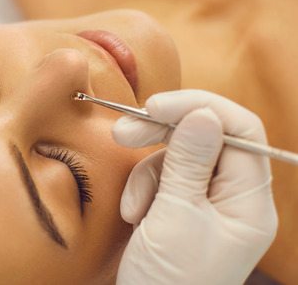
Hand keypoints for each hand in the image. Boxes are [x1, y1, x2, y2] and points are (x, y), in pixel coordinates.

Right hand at [112, 90, 277, 284]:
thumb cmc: (169, 282)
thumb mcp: (175, 217)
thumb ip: (188, 161)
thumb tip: (202, 113)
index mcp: (250, 202)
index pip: (241, 130)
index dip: (199, 109)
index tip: (156, 106)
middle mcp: (235, 200)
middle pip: (207, 138)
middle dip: (162, 133)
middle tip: (122, 132)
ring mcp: (207, 206)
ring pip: (178, 158)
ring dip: (146, 172)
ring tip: (132, 208)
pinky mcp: (181, 212)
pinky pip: (162, 179)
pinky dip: (142, 190)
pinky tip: (132, 216)